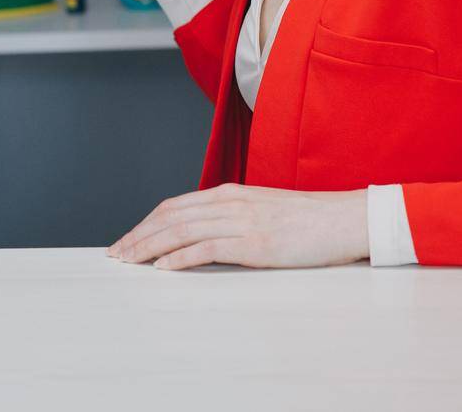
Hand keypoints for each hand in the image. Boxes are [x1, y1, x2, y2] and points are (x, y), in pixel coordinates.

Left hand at [106, 183, 369, 269]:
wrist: (345, 219)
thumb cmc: (307, 220)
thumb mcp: (261, 210)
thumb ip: (232, 218)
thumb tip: (202, 237)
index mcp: (229, 193)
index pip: (175, 206)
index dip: (146, 223)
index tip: (128, 239)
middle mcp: (229, 202)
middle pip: (170, 217)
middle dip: (139, 236)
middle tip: (117, 254)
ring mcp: (241, 221)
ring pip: (181, 230)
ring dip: (150, 247)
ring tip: (129, 261)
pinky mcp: (254, 243)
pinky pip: (207, 248)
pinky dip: (180, 257)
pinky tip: (163, 268)